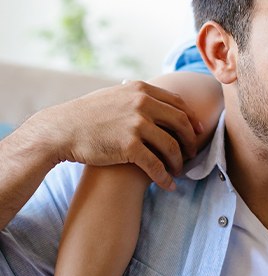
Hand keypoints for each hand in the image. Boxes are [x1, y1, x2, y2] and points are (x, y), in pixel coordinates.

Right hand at [24, 81, 202, 190]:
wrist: (61, 130)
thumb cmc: (86, 114)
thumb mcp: (115, 95)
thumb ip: (136, 95)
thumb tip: (152, 96)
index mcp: (142, 90)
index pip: (178, 103)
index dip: (191, 119)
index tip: (197, 131)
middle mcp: (143, 104)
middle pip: (181, 123)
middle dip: (190, 140)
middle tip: (192, 153)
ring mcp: (137, 124)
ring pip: (171, 145)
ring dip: (179, 161)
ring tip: (179, 170)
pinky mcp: (129, 146)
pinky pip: (156, 165)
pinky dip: (165, 177)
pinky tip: (168, 185)